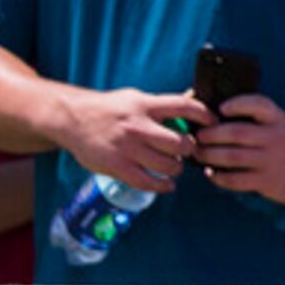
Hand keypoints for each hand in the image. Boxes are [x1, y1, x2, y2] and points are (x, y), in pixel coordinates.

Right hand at [57, 87, 208, 193]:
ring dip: (176, 168)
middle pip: (181, 143)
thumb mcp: (134, 98)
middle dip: (190, 149)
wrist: (72, 119)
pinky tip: (166, 185)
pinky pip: (148, 182)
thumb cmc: (107, 109)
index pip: (184, 107)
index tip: (213, 122)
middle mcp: (138, 126)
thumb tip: (191, 106)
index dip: (205, 115)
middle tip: (187, 151)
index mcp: (145, 105)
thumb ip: (159, 106)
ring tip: (174, 167)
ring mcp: (127, 148)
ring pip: (168, 165)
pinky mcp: (117, 166)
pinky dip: (162, 186)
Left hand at [195, 93, 284, 206]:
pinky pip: (236, 180)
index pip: (259, 104)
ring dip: (208, 156)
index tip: (221, 108)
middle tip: (198, 136)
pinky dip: (219, 177)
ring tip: (197, 153)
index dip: (238, 104)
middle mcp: (275, 138)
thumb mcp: (279, 122)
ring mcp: (272, 161)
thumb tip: (212, 112)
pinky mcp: (268, 182)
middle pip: (237, 133)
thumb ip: (254, 117)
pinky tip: (211, 173)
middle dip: (211, 134)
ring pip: (232, 157)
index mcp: (278, 118)